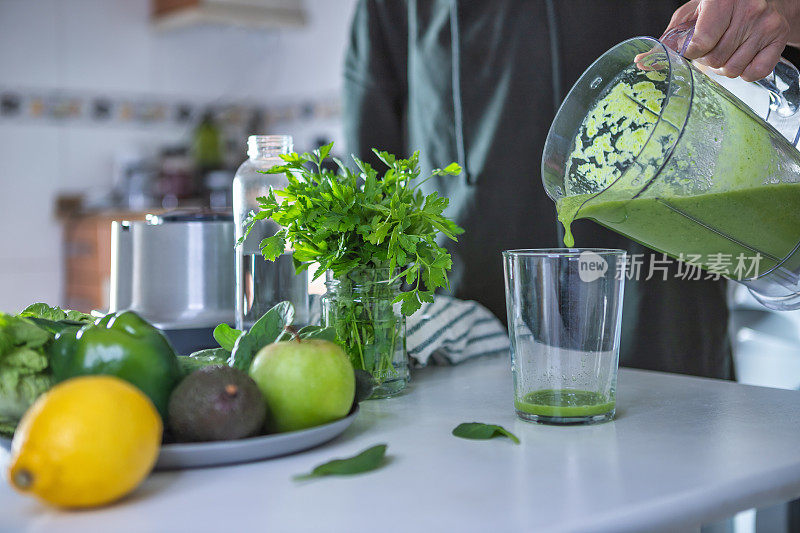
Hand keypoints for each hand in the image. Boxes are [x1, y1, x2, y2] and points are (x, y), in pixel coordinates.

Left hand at [663, 0, 789, 80]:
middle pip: (715, 59)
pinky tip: (743, 55)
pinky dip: (744, 72)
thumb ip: (669, 39)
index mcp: (721, 0)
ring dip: (724, 66)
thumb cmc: (721, 8)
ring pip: (732, 69)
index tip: (694, 47)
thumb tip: (642, 62)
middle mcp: (748, 9)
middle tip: (712, 46)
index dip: (692, 52)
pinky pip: (753, 73)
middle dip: (708, 59)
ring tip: (727, 48)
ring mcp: (766, 24)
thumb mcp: (692, 16)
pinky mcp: (779, 38)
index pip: (700, 43)